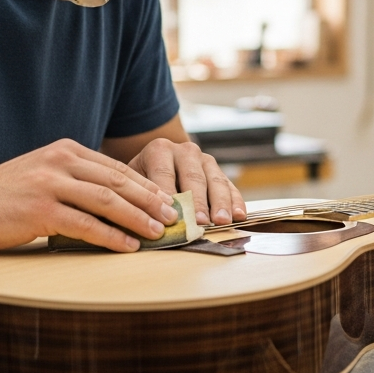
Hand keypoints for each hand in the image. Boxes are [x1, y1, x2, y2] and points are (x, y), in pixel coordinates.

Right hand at [0, 139, 179, 251]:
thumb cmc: (2, 195)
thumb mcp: (41, 174)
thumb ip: (72, 179)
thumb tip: (112, 200)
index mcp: (65, 150)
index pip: (115, 168)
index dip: (145, 186)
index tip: (167, 200)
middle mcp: (60, 162)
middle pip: (117, 182)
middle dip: (150, 200)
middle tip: (173, 216)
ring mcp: (50, 184)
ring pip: (107, 201)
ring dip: (138, 218)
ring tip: (159, 232)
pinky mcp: (40, 210)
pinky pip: (86, 224)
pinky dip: (111, 236)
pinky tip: (128, 245)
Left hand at [127, 138, 245, 225]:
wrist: (157, 163)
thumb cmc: (141, 179)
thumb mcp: (133, 182)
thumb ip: (139, 197)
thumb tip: (144, 222)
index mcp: (159, 150)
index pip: (164, 175)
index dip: (170, 197)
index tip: (173, 218)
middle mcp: (185, 150)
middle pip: (193, 178)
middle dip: (197, 202)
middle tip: (201, 222)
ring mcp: (204, 160)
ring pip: (215, 181)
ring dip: (220, 203)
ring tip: (222, 221)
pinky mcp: (218, 172)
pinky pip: (230, 187)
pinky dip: (236, 202)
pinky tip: (239, 216)